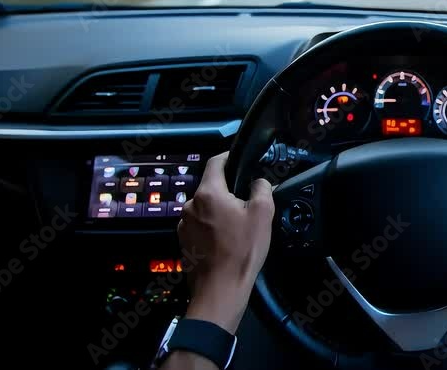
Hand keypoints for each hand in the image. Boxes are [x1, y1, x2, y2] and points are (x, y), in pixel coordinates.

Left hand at [177, 152, 274, 332]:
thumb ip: (262, 189)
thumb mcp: (263, 214)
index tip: (239, 159)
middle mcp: (190, 205)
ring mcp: (184, 224)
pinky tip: (225, 240)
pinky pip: (199, 224)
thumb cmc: (243, 250)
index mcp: (209, 193)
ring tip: (237, 225)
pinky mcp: (183, 241)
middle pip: (211, 187)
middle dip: (228, 191)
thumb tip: (258, 181)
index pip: (215, 162)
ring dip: (219, 210)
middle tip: (247, 203)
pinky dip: (211, 226)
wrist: (221, 288)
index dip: (228, 157)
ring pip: (205, 207)